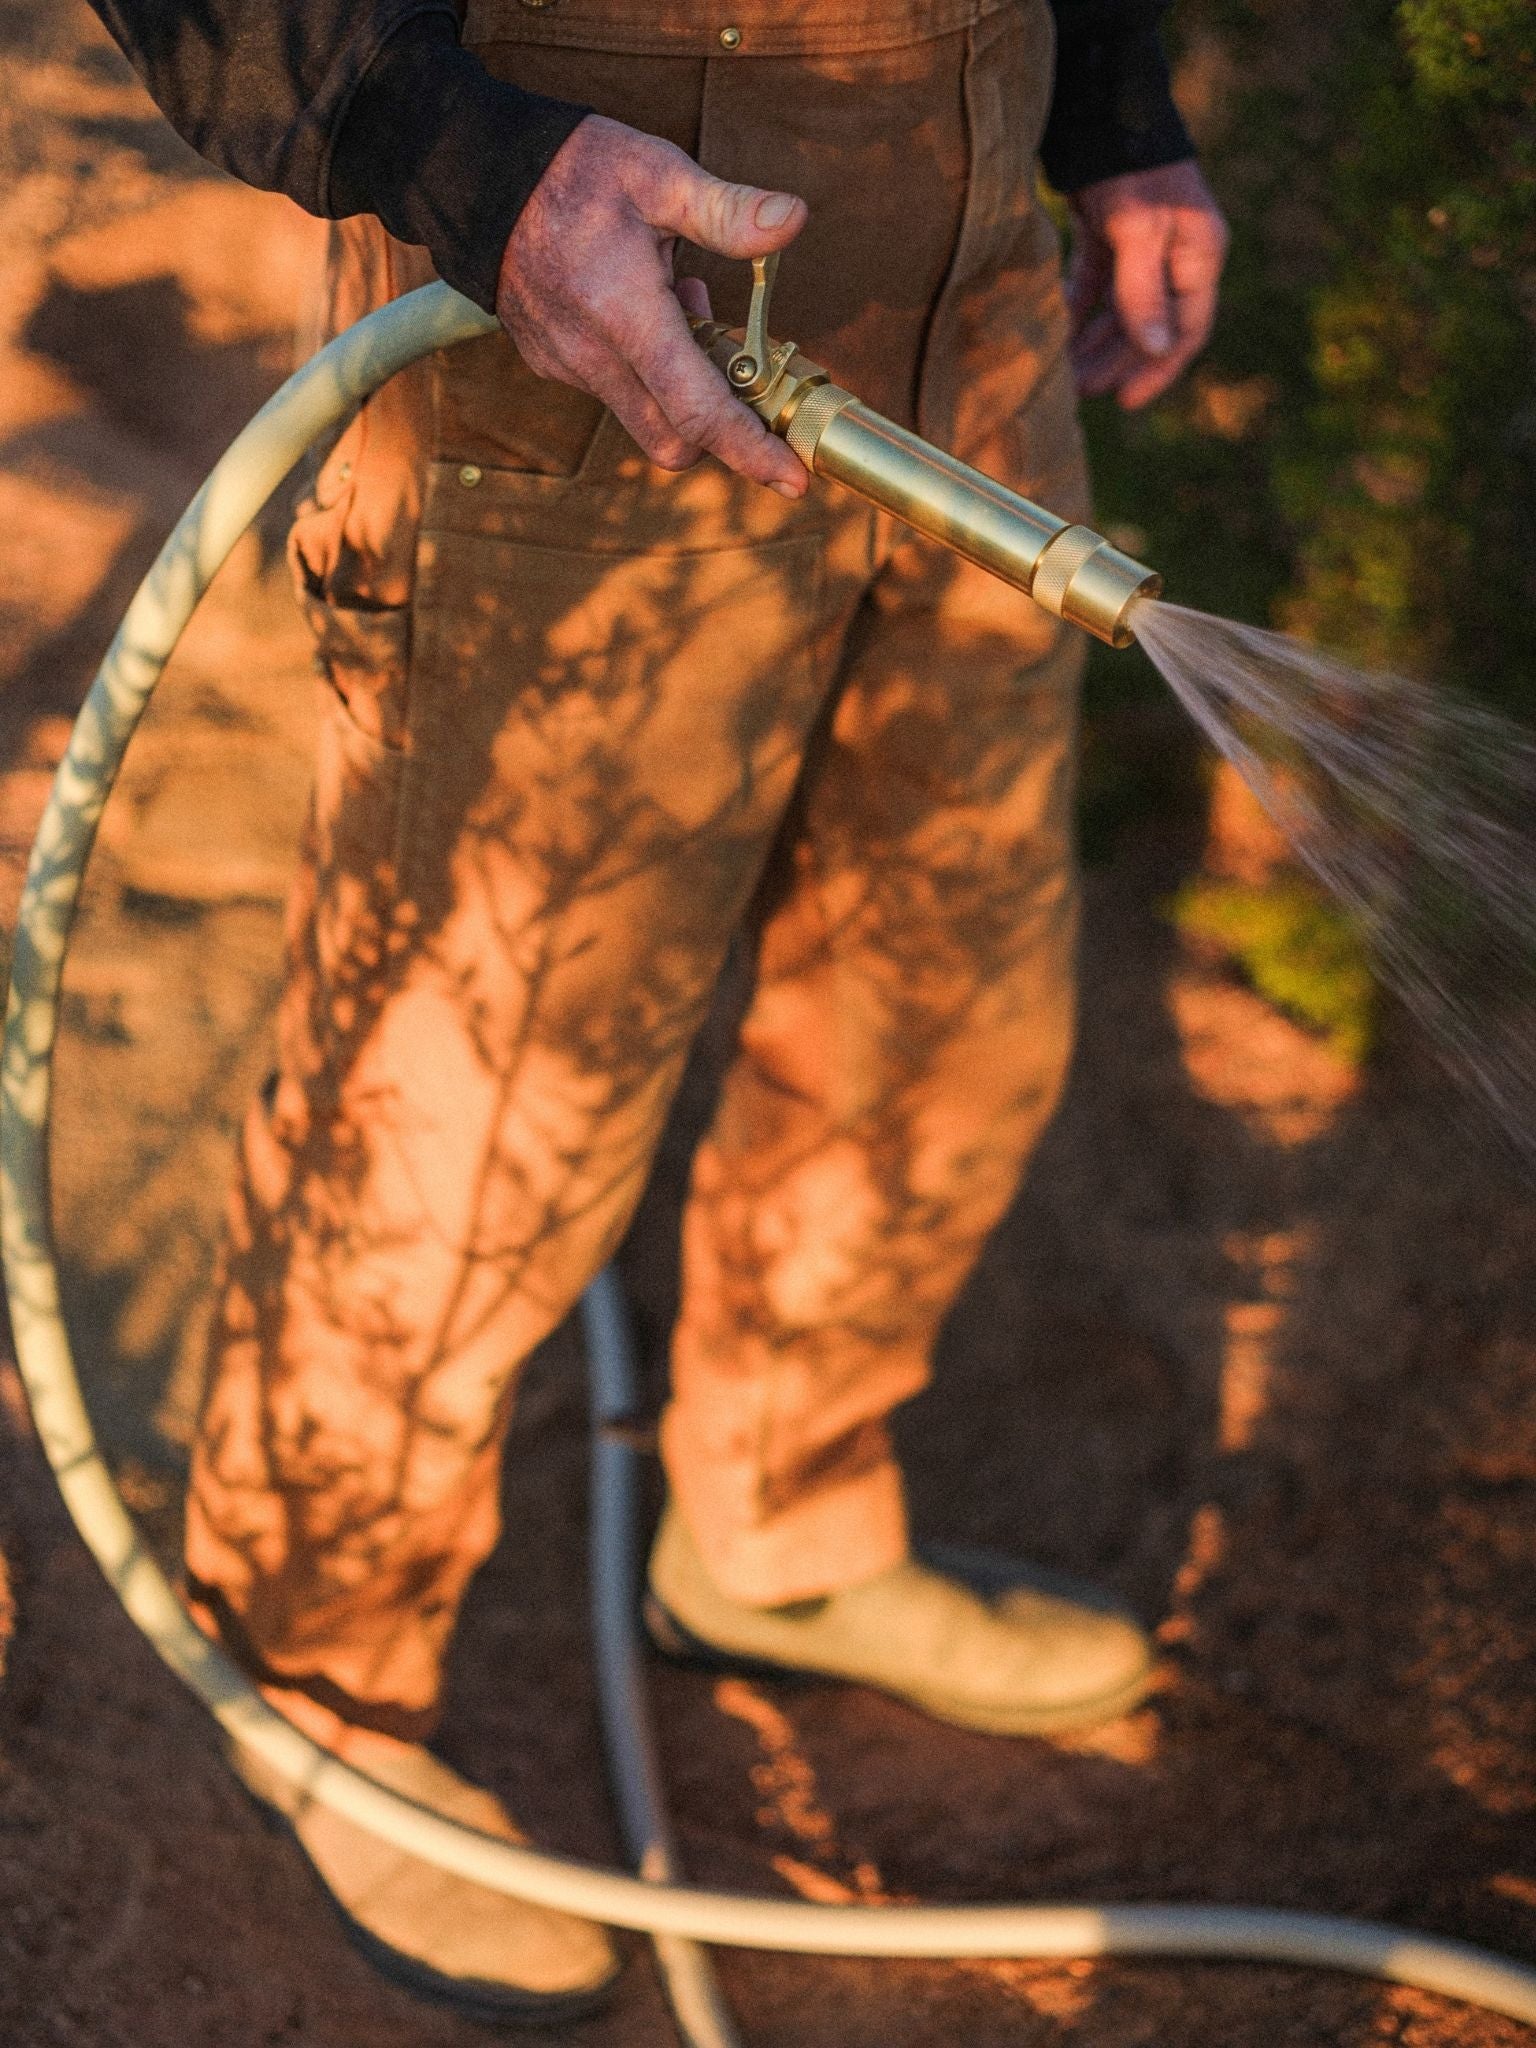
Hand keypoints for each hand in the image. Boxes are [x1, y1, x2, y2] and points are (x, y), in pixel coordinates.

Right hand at [497, 115, 809, 496]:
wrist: (477, 177)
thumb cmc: (573, 169)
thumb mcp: (657, 173)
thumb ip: (726, 209)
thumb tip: (794, 221)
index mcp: (626, 315)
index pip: (697, 412)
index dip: (751, 451)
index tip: (793, 479)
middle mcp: (593, 357)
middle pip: (674, 440)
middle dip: (720, 428)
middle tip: (741, 365)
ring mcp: (568, 367)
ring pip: (644, 418)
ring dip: (680, 388)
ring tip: (682, 306)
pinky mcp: (552, 365)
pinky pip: (613, 393)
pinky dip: (645, 372)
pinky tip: (643, 312)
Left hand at [1066, 160, 1228, 409]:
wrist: (1103, 109)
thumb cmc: (1132, 169)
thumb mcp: (1140, 231)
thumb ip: (1144, 292)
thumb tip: (1154, 351)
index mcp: (1199, 257)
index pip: (1187, 331)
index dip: (1158, 370)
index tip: (1126, 401)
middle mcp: (1175, 256)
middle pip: (1149, 327)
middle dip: (1116, 362)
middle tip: (1081, 392)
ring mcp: (1142, 247)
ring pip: (1119, 311)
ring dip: (1094, 343)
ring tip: (1066, 374)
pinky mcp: (1108, 235)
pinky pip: (1094, 286)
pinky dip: (1078, 310)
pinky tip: (1057, 333)